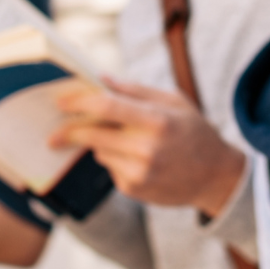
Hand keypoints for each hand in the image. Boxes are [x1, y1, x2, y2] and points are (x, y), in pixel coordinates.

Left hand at [50, 78, 246, 215]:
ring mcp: (139, 172)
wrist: (215, 177)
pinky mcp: (134, 189)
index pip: (107, 107)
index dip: (79, 102)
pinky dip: (114, 160)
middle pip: (93, 135)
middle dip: (70, 130)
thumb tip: (102, 79)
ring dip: (99, 143)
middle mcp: (147, 149)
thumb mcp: (174, 102)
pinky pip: (109, 168)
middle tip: (54, 131)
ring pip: (99, 152)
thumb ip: (136, 90)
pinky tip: (138, 159)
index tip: (61, 101)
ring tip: (127, 140)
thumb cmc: (195, 132)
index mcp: (157, 120)